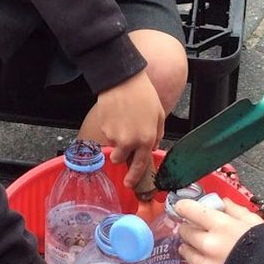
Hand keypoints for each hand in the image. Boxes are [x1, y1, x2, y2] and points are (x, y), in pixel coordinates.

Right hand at [88, 70, 165, 190]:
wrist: (122, 80)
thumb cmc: (143, 95)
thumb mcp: (159, 114)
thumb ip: (156, 134)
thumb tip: (150, 148)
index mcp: (146, 139)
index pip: (139, 166)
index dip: (133, 178)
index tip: (129, 184)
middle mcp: (129, 141)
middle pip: (119, 160)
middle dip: (121, 154)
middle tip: (125, 141)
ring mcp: (114, 135)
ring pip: (113, 146)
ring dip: (116, 139)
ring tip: (122, 121)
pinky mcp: (103, 127)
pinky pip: (106, 134)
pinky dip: (110, 128)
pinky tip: (116, 114)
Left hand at [175, 198, 263, 263]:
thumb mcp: (253, 221)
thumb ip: (234, 210)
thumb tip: (222, 202)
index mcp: (220, 225)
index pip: (189, 210)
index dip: (184, 207)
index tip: (183, 208)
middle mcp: (209, 244)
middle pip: (185, 231)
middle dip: (188, 228)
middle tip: (195, 228)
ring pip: (186, 252)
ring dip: (190, 247)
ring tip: (199, 247)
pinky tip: (206, 263)